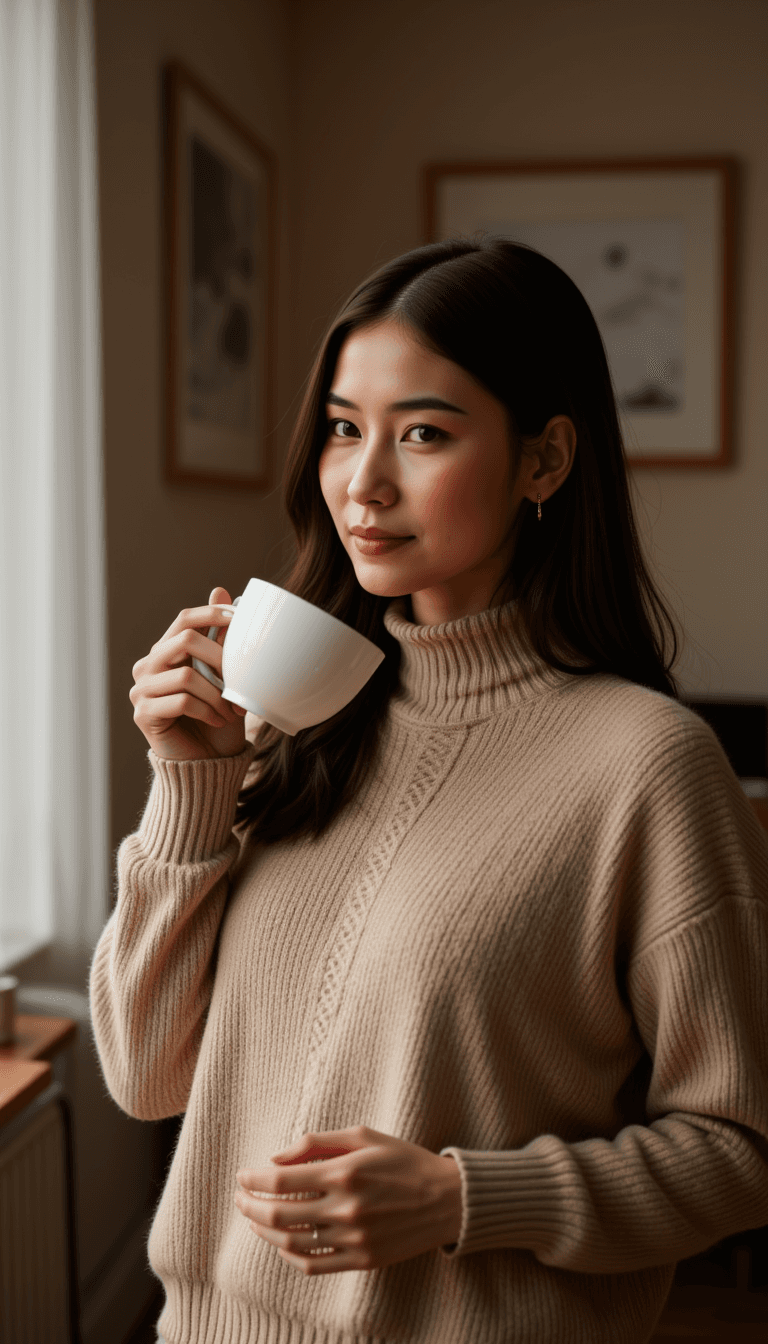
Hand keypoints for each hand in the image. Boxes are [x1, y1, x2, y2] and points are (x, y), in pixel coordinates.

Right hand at [130, 586, 247, 761]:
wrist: (206, 762)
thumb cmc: (217, 718)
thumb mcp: (225, 677)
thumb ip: (220, 639)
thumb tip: (222, 590)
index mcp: (166, 651)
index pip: (184, 619)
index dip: (211, 613)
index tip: (240, 618)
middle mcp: (148, 666)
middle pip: (185, 640)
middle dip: (221, 659)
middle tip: (240, 682)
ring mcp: (141, 690)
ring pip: (187, 675)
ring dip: (217, 694)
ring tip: (232, 710)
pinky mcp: (143, 714)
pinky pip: (182, 701)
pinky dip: (208, 711)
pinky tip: (218, 720)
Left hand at [234, 1125, 462, 1275]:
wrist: (447, 1199)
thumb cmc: (403, 1160)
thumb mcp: (363, 1136)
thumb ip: (318, 1142)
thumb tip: (277, 1157)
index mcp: (344, 1172)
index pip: (281, 1180)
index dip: (253, 1179)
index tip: (243, 1175)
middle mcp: (345, 1208)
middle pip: (278, 1214)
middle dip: (249, 1205)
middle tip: (240, 1197)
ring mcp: (353, 1238)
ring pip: (291, 1242)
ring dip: (264, 1231)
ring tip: (255, 1219)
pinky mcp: (362, 1260)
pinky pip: (313, 1264)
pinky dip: (290, 1255)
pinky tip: (283, 1243)